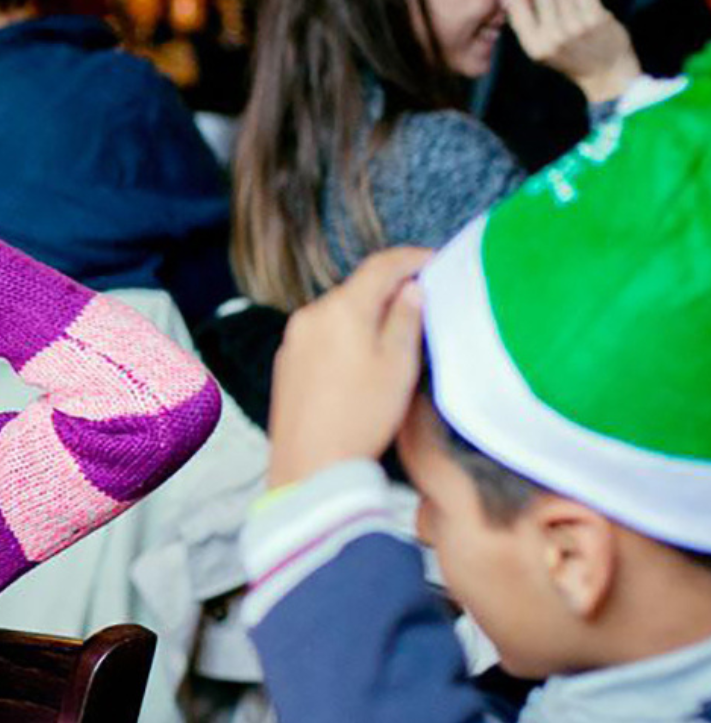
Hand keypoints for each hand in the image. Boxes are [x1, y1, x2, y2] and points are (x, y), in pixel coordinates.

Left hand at [268, 248, 431, 490]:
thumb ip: (406, 320)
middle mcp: (310, 316)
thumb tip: (411, 288)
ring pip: (339, 312)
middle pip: (358, 288)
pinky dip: (347, 334)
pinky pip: (322, 334)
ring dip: (368, 313)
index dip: (412, 258)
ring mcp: (294, 339)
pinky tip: (364, 357)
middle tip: (425, 300)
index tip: (436, 261)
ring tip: (398, 332)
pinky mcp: (287, 361)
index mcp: (340, 309)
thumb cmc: (361, 416)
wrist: (310, 464)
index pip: (380, 266)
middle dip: (392, 288)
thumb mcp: (398, 365)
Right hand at [503, 0, 641, 103]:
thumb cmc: (569, 55)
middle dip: (551, 0)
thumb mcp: (540, 48)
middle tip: (560, 14)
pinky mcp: (595, 20)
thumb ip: (525, 24)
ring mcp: (575, 29)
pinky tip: (590, 12)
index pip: (517, 12)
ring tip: (577, 17)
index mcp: (535, 48)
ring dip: (571, 0)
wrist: (607, 72)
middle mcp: (553, 38)